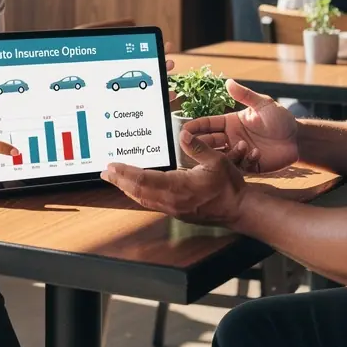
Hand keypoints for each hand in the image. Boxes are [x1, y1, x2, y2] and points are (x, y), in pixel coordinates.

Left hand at [102, 130, 250, 225]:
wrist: (240, 209)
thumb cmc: (229, 187)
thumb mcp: (217, 161)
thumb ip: (198, 147)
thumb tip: (184, 134)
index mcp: (178, 187)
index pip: (143, 180)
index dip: (125, 173)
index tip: (111, 167)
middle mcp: (172, 201)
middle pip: (138, 191)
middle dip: (119, 181)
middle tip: (106, 173)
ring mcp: (173, 208)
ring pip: (143, 199)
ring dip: (127, 188)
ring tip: (116, 180)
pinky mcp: (177, 212)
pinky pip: (152, 203)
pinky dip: (139, 194)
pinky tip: (136, 189)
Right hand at [182, 79, 298, 173]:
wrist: (297, 138)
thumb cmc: (280, 119)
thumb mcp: (263, 105)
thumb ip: (246, 95)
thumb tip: (229, 82)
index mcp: (230, 123)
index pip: (208, 124)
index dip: (195, 127)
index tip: (183, 130)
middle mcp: (231, 138)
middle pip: (209, 142)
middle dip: (199, 144)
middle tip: (191, 146)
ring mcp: (239, 153)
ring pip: (221, 157)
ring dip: (225, 153)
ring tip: (240, 146)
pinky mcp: (249, 166)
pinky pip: (240, 167)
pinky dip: (245, 161)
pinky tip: (256, 153)